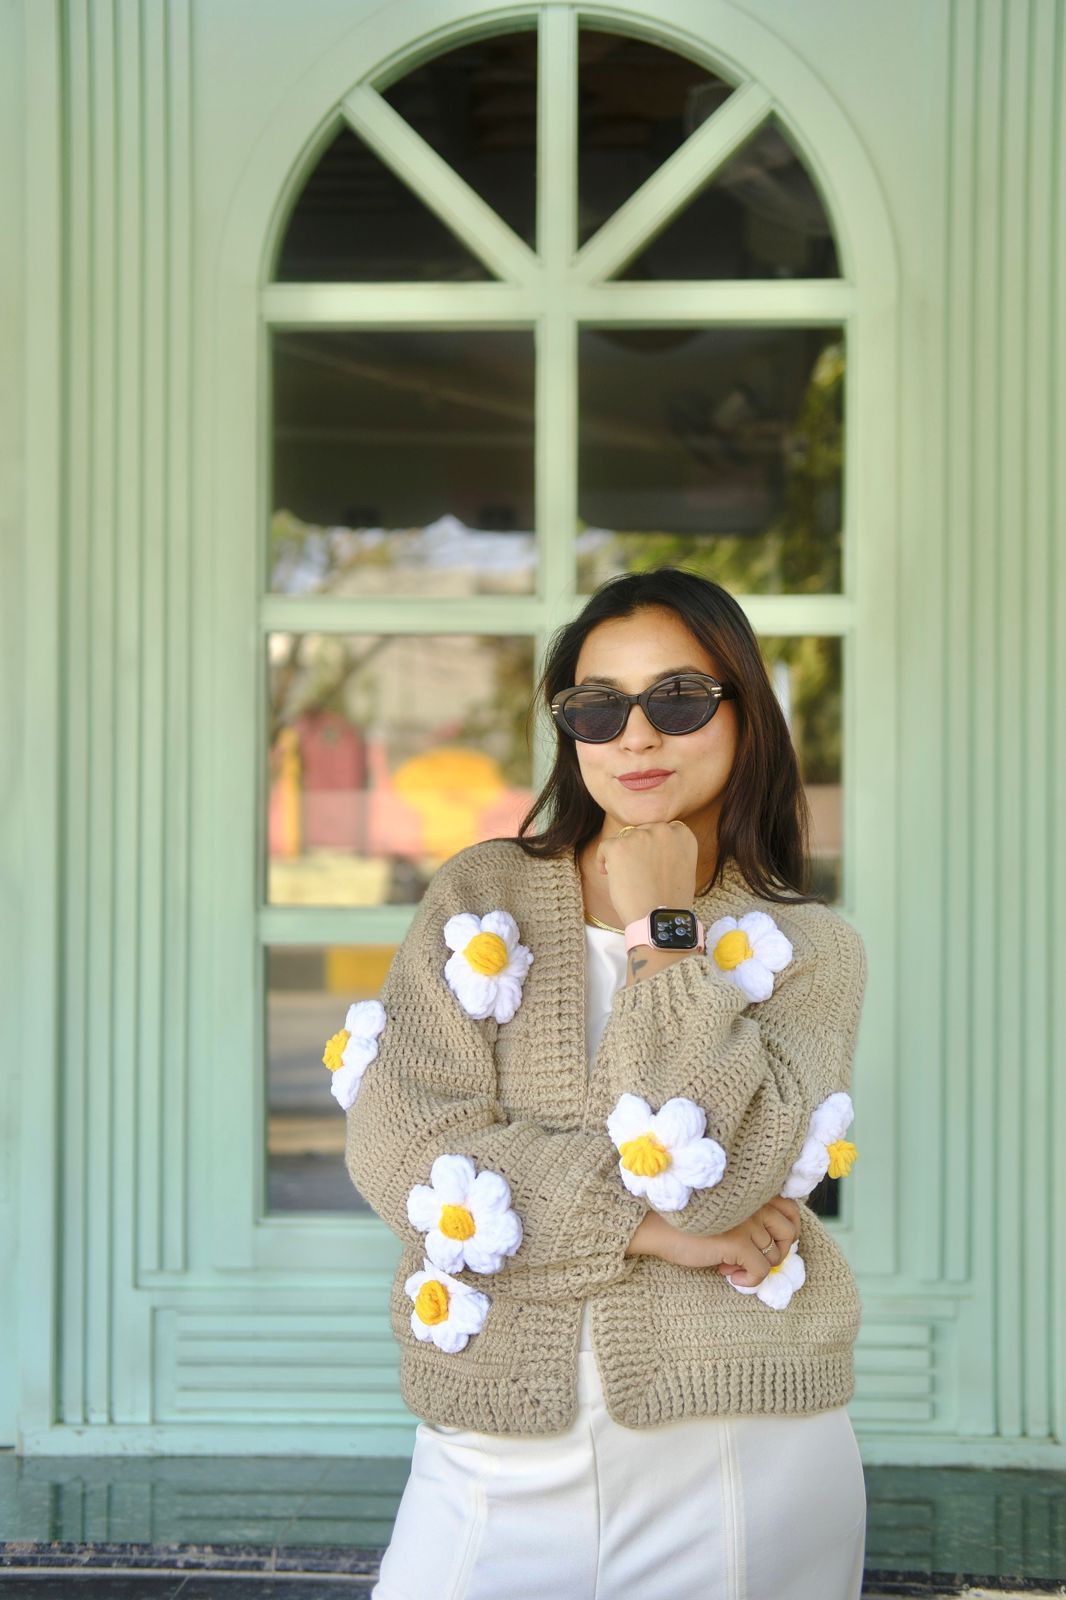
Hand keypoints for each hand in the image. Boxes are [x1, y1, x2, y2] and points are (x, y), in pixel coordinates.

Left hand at [595, 820, 698, 928]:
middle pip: (644, 831)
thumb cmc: (671, 901)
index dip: (655, 846)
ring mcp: (640, 836)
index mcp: (683, 835)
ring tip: (627, 879)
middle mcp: (663, 830)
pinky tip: (608, 874)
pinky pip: (605, 846)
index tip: (650, 862)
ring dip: (623, 855)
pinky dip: (603, 860)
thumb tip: (651, 847)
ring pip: (624, 839)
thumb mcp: (684, 868)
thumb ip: (671, 851)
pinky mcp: (619, 846)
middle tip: (637, 873)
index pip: (665, 830)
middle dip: (638, 849)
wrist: (659, 919)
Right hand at [626, 1198, 800, 1287]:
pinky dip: (750, 1280)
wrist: (654, 1226)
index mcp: (751, 1191)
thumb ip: (749, 1216)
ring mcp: (747, 1221)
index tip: (764, 1243)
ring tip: (733, 1265)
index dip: (784, 1231)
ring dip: (759, 1266)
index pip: (791, 1209)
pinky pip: (762, 1271)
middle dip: (776, 1251)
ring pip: (777, 1254)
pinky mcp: (738, 1241)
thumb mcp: (724, 1211)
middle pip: (789, 1232)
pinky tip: (729, 1275)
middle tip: (752, 1258)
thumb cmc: (685, 1220)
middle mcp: (754, 1202)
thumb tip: (772, 1245)